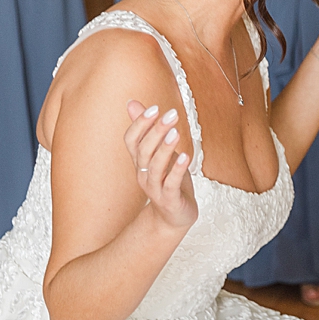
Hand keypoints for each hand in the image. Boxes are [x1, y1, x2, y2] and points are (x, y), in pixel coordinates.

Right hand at [123, 101, 197, 230]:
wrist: (175, 216)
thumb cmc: (168, 181)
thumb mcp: (159, 152)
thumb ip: (146, 129)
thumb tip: (131, 103)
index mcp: (140, 161)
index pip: (131, 140)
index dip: (140, 124)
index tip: (155, 107)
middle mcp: (143, 174)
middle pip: (143, 150)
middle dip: (156, 131)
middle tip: (171, 114)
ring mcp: (155, 188)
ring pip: (155, 167)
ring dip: (164, 149)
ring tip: (176, 132)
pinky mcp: (170, 200)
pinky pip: (171, 184)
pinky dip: (178, 170)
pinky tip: (186, 156)